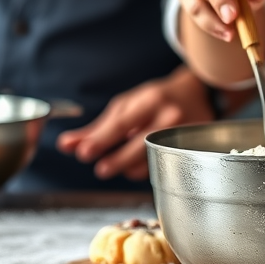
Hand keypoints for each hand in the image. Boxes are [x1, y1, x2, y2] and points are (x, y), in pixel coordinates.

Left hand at [56, 66, 214, 179]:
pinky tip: (141, 160)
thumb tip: (66, 145)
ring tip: (121, 160)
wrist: (198, 94)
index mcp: (151, 100)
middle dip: (117, 160)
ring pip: (149, 162)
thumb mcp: (127, 104)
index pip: (123, 123)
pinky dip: (144, 168)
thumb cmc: (156, 99)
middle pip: (140, 145)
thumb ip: (98, 127)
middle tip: (101, 169)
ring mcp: (183, 134)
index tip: (83, 152)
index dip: (102, 140)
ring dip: (128, 166)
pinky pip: (161, 167)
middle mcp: (170, 117)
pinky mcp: (191, 150)